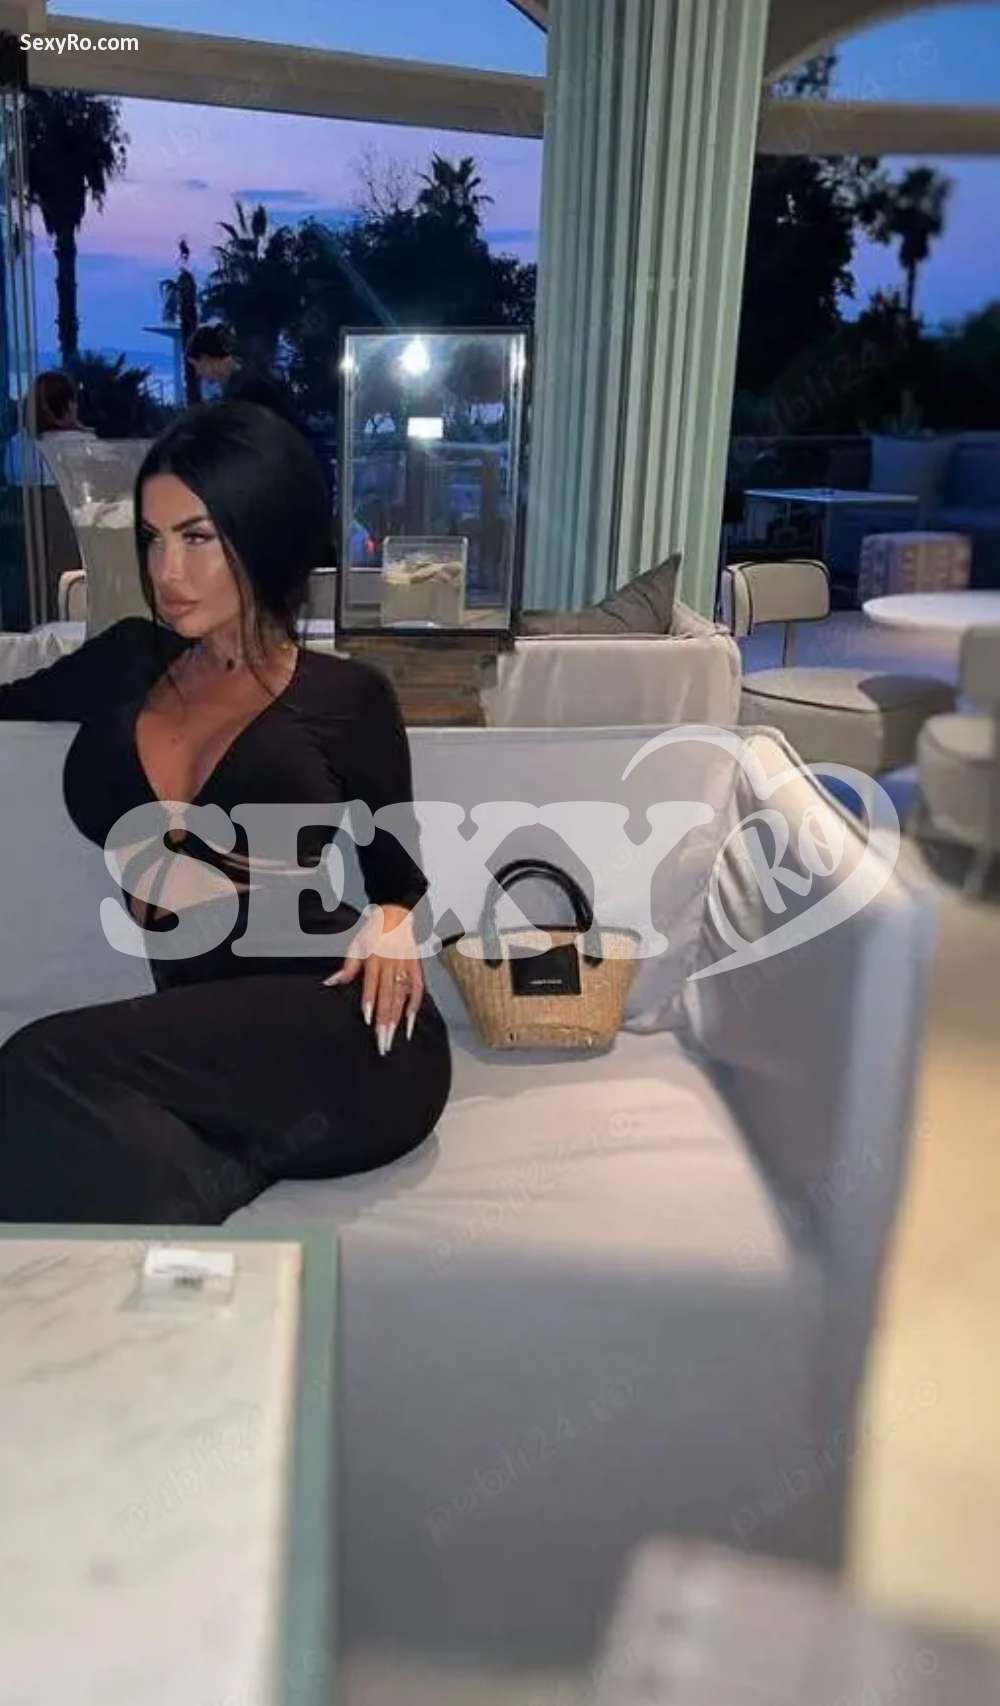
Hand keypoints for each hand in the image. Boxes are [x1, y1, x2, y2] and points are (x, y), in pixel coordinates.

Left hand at [323, 903, 422, 1055]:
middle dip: (384, 1020)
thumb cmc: (373, 933)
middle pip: (388, 996)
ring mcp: (406, 967)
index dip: (371, 1002)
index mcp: (375, 958)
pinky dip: (414, 1005)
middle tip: (381, 1042)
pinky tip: (409, 1023)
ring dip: (397, 1019)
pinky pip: (417, 989)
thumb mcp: (356, 945)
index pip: (373, 985)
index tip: (369, 1021)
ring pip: (402, 996)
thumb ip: (347, 967)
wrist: (396, 915)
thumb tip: (331, 982)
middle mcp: (392, 964)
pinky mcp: (416, 967)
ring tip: (392, 1038)